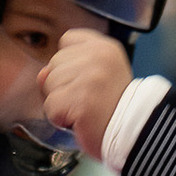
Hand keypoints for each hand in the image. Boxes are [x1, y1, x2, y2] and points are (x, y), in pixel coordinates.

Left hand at [40, 27, 136, 157]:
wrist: (134, 134)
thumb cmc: (114, 108)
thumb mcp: (97, 76)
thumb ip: (68, 67)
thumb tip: (41, 75)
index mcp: (105, 47)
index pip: (67, 40)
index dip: (70, 62)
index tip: (88, 80)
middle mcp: (98, 57)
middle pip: (53, 64)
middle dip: (63, 85)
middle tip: (88, 99)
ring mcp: (89, 77)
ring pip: (48, 85)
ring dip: (61, 103)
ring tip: (84, 110)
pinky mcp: (80, 100)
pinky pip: (51, 107)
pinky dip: (60, 119)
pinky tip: (79, 121)